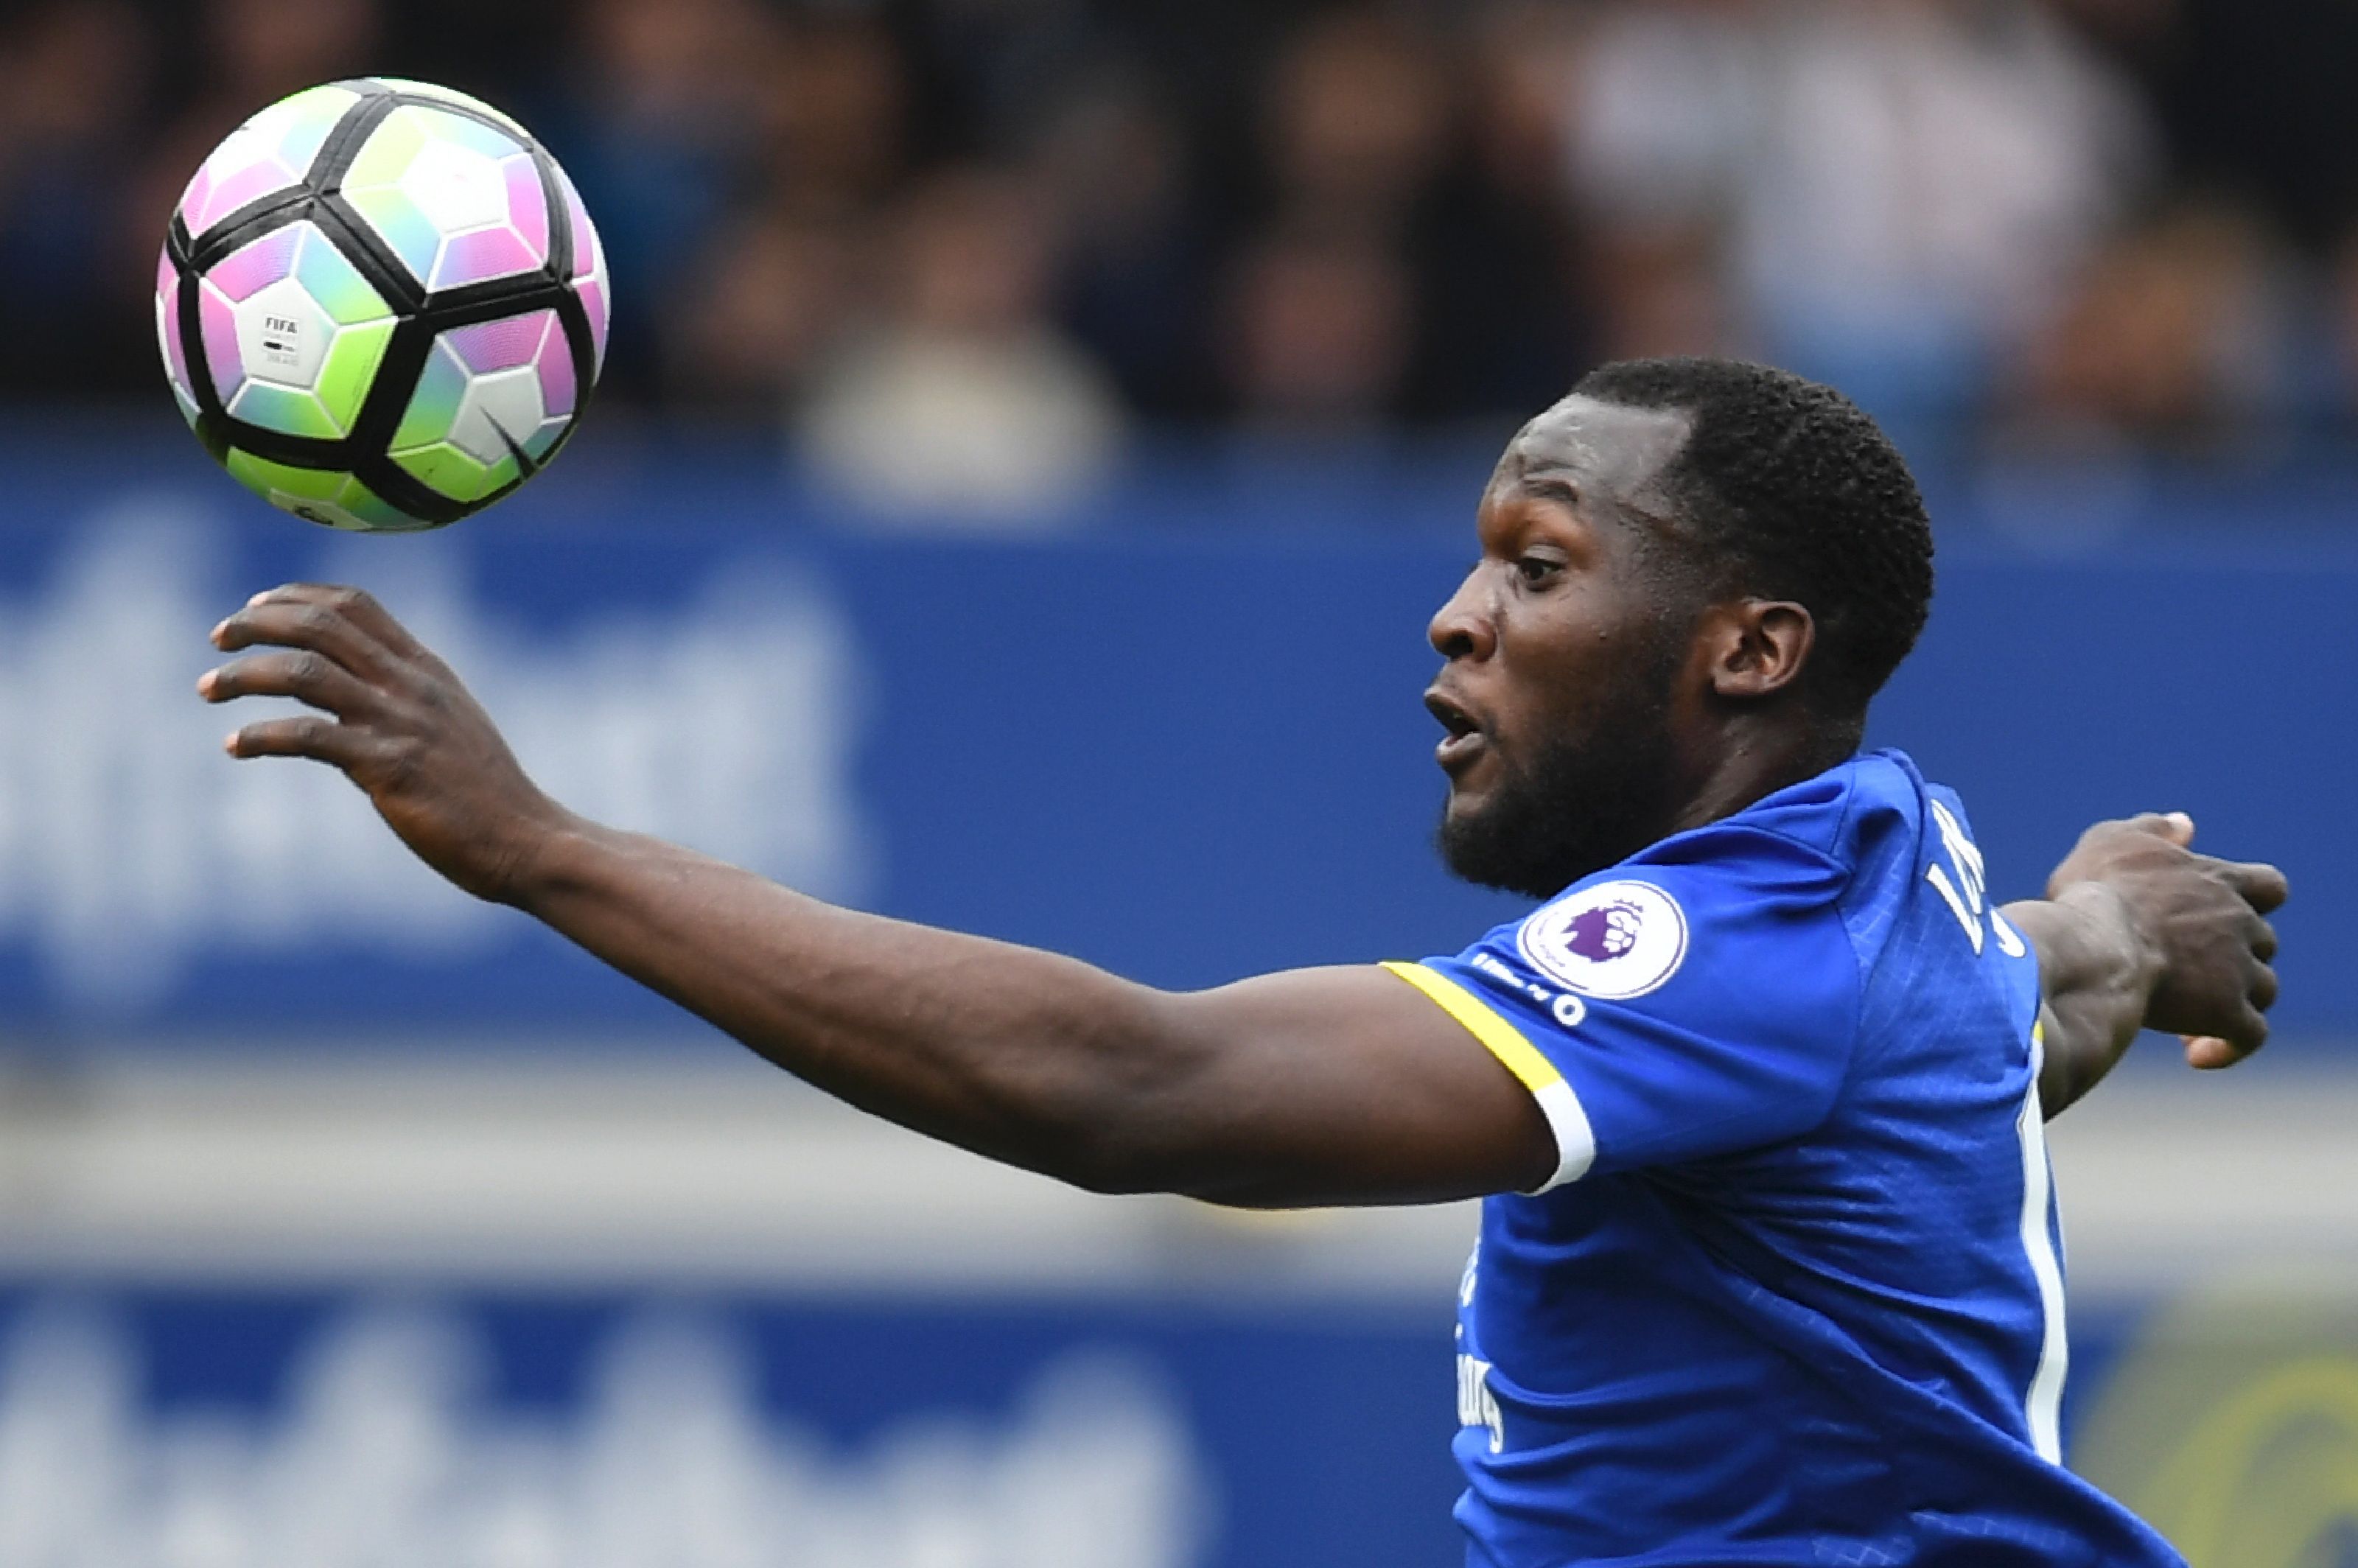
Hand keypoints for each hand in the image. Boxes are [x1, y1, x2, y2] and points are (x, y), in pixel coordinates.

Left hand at [199, 583, 567, 903]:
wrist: (529, 840)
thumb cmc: (488, 796)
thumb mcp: (451, 727)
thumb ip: (404, 702)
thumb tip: (345, 700)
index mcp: (426, 670)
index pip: (355, 604)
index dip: (297, 595)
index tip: (256, 605)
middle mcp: (411, 685)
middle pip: (320, 624)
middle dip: (257, 623)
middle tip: (218, 640)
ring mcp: (400, 723)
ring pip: (303, 671)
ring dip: (244, 674)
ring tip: (208, 689)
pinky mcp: (388, 768)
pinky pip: (307, 737)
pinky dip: (261, 736)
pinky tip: (236, 745)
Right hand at [2045, 813, 2285, 1068]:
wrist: (2095, 946)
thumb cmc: (2096, 892)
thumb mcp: (2111, 842)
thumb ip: (2151, 829)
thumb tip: (2185, 824)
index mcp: (2219, 880)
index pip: (2269, 886)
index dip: (2253, 902)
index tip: (2219, 917)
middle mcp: (2240, 923)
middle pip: (2262, 943)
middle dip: (2231, 958)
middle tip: (2182, 974)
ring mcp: (2239, 970)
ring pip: (2263, 989)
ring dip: (2231, 1001)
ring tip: (2184, 1020)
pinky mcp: (2228, 1013)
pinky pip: (2249, 1037)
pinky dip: (2229, 1048)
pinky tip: (2196, 1056)